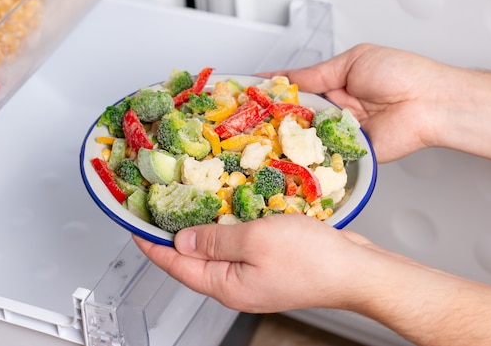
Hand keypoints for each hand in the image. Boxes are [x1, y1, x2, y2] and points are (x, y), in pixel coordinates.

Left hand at [133, 213, 379, 312]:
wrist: (357, 270)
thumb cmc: (312, 259)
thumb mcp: (255, 240)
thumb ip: (215, 239)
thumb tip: (183, 239)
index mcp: (226, 285)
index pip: (176, 265)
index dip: (151, 244)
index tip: (134, 226)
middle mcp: (237, 284)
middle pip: (193, 260)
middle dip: (172, 235)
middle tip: (157, 209)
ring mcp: (255, 275)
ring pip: (217, 250)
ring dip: (202, 228)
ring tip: (187, 206)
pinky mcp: (272, 264)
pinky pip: (240, 244)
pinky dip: (229, 226)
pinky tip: (230, 209)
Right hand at [263, 43, 450, 162]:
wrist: (428, 102)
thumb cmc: (400, 73)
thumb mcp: (352, 61)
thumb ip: (316, 73)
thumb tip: (285, 77)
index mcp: (333, 84)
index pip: (294, 88)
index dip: (271, 91)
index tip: (246, 92)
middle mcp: (332, 110)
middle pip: (293, 115)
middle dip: (270, 116)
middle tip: (243, 117)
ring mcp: (337, 134)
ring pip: (303, 137)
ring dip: (283, 137)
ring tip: (254, 136)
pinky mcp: (346, 154)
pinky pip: (321, 157)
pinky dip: (304, 157)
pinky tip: (283, 155)